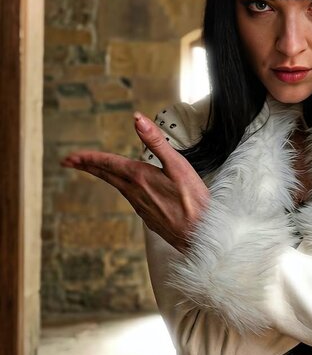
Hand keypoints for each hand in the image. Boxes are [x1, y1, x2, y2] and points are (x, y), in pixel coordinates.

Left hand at [59, 113, 210, 253]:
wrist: (200, 235)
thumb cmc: (193, 201)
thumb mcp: (178, 165)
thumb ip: (156, 141)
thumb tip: (138, 120)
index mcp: (140, 177)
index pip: (107, 163)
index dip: (88, 158)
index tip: (71, 157)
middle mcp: (134, 192)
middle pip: (106, 175)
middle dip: (86, 166)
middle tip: (69, 161)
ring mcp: (140, 205)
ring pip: (116, 186)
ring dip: (103, 175)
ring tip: (94, 169)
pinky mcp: (147, 215)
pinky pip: (128, 196)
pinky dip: (120, 186)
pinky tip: (125, 186)